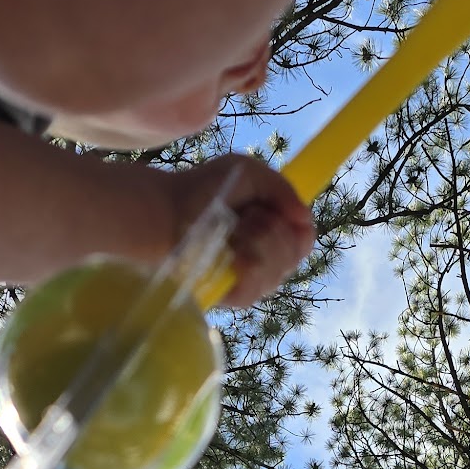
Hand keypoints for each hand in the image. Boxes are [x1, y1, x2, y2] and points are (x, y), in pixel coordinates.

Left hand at [165, 153, 314, 307]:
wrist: (165, 212)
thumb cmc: (201, 189)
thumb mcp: (246, 172)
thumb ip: (282, 188)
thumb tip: (305, 218)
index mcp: (270, 232)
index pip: (302, 241)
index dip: (299, 229)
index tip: (281, 214)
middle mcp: (263, 259)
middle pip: (294, 254)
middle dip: (273, 229)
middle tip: (245, 216)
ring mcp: (249, 280)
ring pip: (278, 269)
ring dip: (257, 242)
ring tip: (231, 230)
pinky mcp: (233, 296)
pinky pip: (258, 286)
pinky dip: (248, 264)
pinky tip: (231, 252)